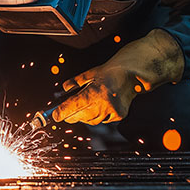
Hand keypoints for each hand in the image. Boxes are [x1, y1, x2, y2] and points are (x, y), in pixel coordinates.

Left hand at [52, 29, 183, 124]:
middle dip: (71, 115)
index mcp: (94, 91)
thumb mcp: (91, 72)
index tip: (55, 115)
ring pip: (91, 120)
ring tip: (80, 109)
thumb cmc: (112, 70)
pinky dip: (97, 115)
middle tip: (64, 113)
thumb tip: (65, 88)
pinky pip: (102, 119)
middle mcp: (103, 103)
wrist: (135, 73)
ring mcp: (112, 110)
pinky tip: (98, 106)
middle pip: (80, 116)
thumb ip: (76, 82)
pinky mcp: (118, 115)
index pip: (73, 107)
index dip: (61, 113)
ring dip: (83, 116)